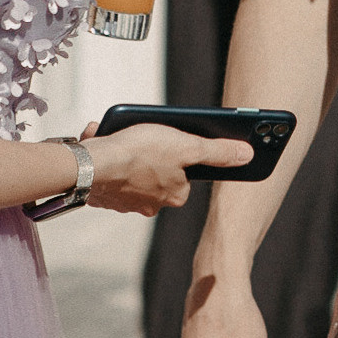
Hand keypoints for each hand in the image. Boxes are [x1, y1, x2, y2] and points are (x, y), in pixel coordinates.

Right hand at [79, 120, 252, 216]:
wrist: (91, 165)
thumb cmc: (139, 153)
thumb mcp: (186, 146)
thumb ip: (217, 152)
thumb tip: (247, 155)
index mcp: (174, 195)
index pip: (184, 171)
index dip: (175, 150)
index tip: (165, 137)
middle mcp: (151, 204)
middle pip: (156, 169)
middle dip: (146, 147)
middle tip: (138, 133)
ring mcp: (125, 201)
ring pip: (129, 168)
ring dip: (123, 148)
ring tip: (116, 134)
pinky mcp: (103, 194)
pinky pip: (107, 170)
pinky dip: (104, 154)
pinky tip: (100, 141)